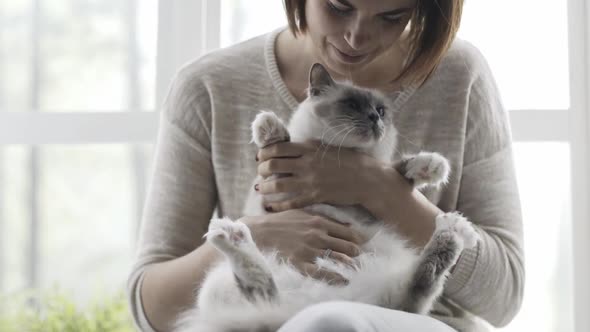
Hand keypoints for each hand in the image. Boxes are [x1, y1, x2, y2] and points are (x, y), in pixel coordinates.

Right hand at [240, 209, 365, 284]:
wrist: (258, 232)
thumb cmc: (280, 221)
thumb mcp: (303, 213)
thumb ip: (324, 217)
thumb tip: (347, 225)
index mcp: (319, 222)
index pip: (348, 232)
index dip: (358, 239)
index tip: (363, 244)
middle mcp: (317, 235)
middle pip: (347, 246)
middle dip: (356, 253)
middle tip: (359, 257)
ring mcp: (309, 250)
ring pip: (338, 259)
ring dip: (349, 265)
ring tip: (355, 269)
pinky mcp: (299, 263)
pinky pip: (322, 273)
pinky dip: (335, 278)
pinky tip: (343, 281)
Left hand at [255, 141, 383, 211]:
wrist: (367, 179)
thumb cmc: (349, 161)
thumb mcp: (326, 147)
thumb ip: (307, 148)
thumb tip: (288, 149)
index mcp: (309, 148)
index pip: (277, 148)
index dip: (264, 152)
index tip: (260, 156)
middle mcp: (307, 164)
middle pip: (273, 165)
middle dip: (261, 169)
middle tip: (260, 172)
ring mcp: (310, 181)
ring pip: (277, 185)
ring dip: (265, 187)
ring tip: (261, 188)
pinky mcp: (315, 197)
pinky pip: (290, 202)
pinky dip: (277, 205)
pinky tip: (271, 206)